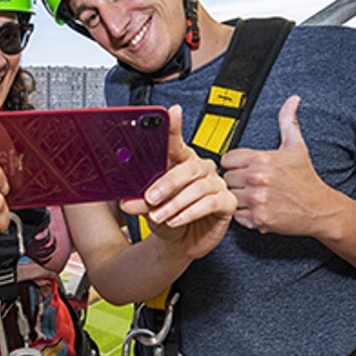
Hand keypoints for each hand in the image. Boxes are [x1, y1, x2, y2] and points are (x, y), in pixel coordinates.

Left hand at [119, 104, 235, 258]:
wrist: (180, 243)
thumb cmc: (167, 219)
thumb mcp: (150, 209)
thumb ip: (141, 202)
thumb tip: (128, 201)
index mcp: (181, 161)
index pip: (177, 142)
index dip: (175, 127)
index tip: (171, 112)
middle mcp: (200, 169)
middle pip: (188, 167)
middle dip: (167, 183)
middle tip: (151, 198)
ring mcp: (216, 184)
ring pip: (198, 187)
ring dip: (176, 204)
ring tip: (160, 216)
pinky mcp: (227, 202)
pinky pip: (211, 203)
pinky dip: (190, 212)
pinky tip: (177, 220)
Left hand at [221, 95, 337, 236]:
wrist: (320, 209)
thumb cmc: (306, 178)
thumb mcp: (297, 147)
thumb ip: (288, 121)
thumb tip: (292, 100)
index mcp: (262, 159)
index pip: (227, 159)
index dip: (236, 164)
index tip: (246, 168)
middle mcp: (257, 178)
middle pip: (227, 178)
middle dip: (237, 181)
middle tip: (252, 184)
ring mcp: (257, 200)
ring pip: (230, 197)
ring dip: (239, 198)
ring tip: (255, 196)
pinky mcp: (258, 218)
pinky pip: (237, 215)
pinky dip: (245, 214)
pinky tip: (258, 208)